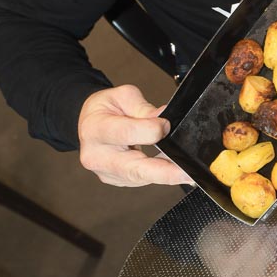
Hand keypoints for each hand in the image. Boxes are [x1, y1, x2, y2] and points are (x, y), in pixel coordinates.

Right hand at [78, 84, 193, 186]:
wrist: (89, 122)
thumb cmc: (105, 108)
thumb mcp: (123, 96)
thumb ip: (143, 108)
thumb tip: (163, 117)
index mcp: (96, 129)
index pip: (128, 133)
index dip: (152, 129)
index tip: (166, 124)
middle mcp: (96, 156)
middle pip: (134, 169)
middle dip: (165, 172)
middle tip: (187, 173)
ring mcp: (105, 172)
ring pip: (141, 177)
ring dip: (165, 173)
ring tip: (185, 167)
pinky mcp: (116, 180)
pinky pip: (141, 179)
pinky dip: (158, 173)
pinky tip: (170, 166)